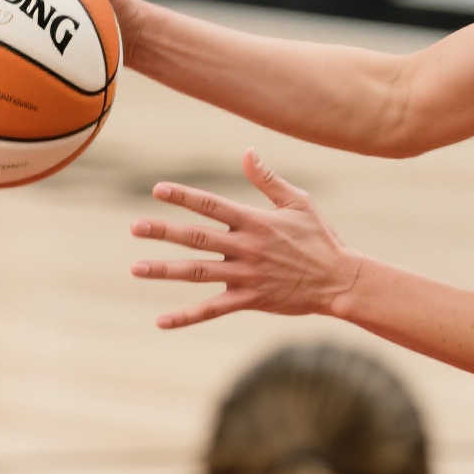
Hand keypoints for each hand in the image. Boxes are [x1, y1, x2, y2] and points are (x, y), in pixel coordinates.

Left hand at [130, 149, 362, 328]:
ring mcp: (246, 276)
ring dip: (165, 270)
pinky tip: (161, 321)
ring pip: (197, 272)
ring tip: (136, 267)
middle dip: (164, 231)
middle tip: (134, 227)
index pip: (212, 206)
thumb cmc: (320, 239)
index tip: (157, 190)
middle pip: (197, 238)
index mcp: (256, 222)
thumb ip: (268, 180)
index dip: (184, 197)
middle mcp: (247, 248)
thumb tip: (246, 152)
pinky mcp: (249, 300)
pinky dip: (186, 316)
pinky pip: (212, 309)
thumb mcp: (299, 203)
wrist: (339, 281)